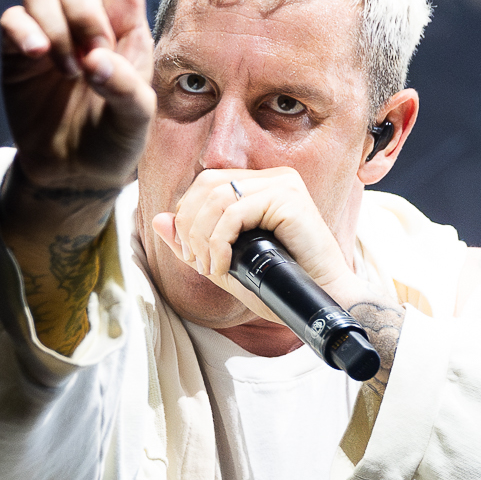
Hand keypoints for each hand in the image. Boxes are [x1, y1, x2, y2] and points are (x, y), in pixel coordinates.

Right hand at [0, 0, 153, 198]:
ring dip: (56, 31)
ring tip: (68, 73)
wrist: (75, 173)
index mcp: (125, 19)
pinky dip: (26, 34)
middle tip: (91, 61)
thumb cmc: (116, 141)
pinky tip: (40, 60)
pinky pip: (13, 19)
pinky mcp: (17, 50)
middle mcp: (85, 15)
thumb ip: (125, 88)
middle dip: (83, 14)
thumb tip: (96, 63)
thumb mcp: (136, 119)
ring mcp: (48, 30)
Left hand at [149, 168, 360, 325]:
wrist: (323, 302)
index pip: (206, 183)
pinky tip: (225, 266)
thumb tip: (158, 219)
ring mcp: (283, 184)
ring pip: (217, 197)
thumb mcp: (226, 263)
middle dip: (190, 226)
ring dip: (203, 237)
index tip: (193, 256)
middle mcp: (273, 177)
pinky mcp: (289, 197)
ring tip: (212, 267)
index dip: (187, 216)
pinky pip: (235, 212)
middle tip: (198, 262)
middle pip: (206, 184)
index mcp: (261, 186)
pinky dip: (220, 242)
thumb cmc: (281, 287)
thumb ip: (193, 242)